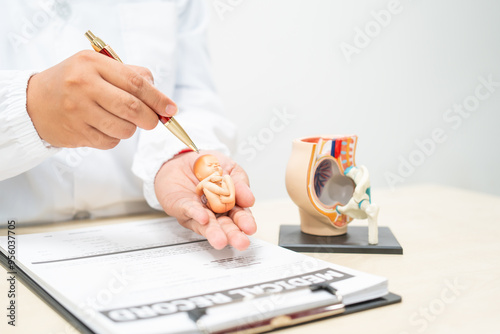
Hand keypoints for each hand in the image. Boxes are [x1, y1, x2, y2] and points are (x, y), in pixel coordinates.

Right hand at [26, 50, 176, 148]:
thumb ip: (129, 75)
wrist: (33, 103)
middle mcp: (84, 85)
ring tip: (119, 120)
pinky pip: (110, 142)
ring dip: (130, 129)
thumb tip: (160, 97)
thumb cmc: (73, 83)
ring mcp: (78, 111)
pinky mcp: (76, 133)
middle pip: (133, 108)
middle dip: (150, 119)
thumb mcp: (96, 66)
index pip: (136, 83)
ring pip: (124, 129)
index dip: (158, 98)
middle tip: (153, 121)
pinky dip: (114, 139)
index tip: (171, 109)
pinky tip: (103, 128)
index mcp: (93, 64)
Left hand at [155, 151, 255, 250]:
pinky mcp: (181, 206)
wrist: (184, 156)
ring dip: (214, 232)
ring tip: (221, 241)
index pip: (239, 215)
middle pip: (224, 225)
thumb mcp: (230, 169)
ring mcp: (197, 212)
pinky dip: (196, 214)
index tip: (250, 228)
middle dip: (233, 234)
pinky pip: (188, 210)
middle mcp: (214, 212)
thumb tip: (250, 200)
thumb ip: (240, 183)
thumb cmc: (208, 165)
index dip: (245, 222)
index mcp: (229, 203)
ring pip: (206, 224)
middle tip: (241, 243)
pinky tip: (204, 218)